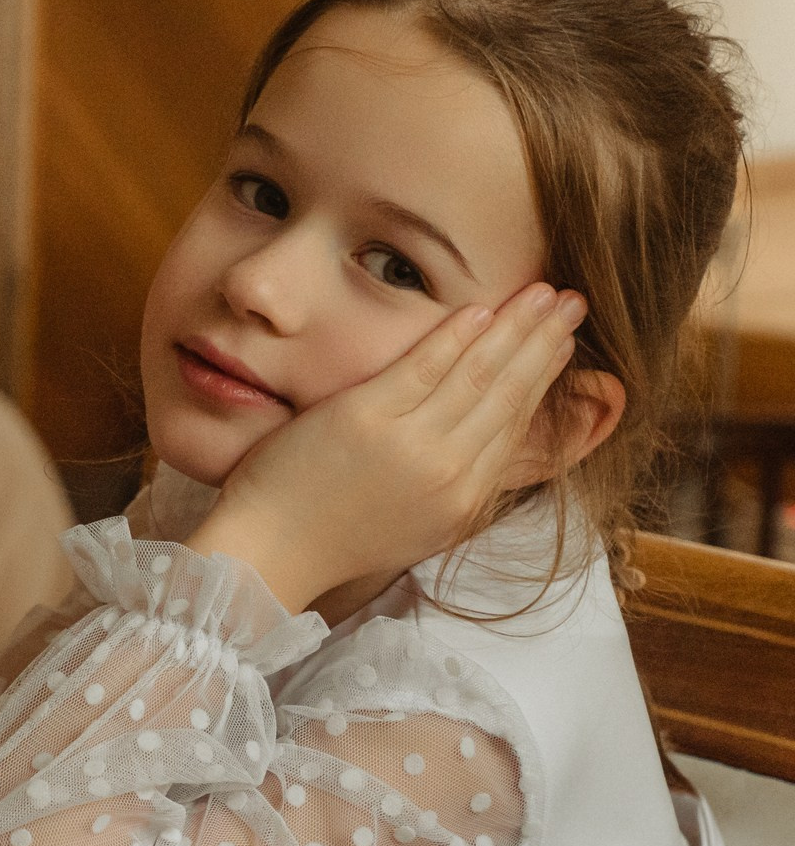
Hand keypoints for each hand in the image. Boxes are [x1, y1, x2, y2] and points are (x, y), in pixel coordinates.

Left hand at [189, 281, 585, 611]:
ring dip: (517, 328)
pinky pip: (423, 366)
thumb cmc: (334, 537)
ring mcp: (409, 443)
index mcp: (465, 501)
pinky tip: (483, 309)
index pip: (517, 426)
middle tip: (574, 303)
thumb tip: (496, 444)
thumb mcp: (420, 525)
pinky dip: (456, 336)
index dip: (545, 379)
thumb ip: (460, 484)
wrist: (271, 552)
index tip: (564, 344)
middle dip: (545, 343)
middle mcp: (449, 472)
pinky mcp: (366, 417)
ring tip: (545, 293)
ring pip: (478, 375)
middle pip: (510, 394)